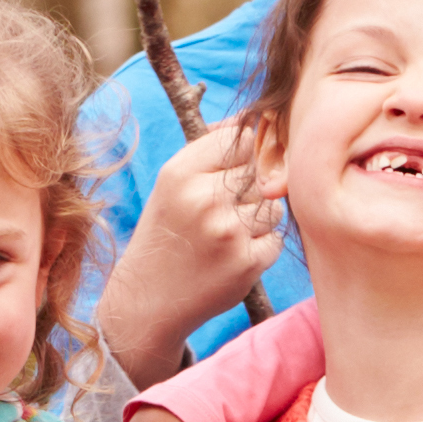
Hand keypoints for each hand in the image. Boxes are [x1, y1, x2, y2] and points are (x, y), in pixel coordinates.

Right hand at [92, 116, 283, 387]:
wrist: (146, 303)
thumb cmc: (166, 235)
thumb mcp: (172, 185)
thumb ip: (211, 151)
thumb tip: (257, 118)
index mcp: (180, 173)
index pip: (241, 140)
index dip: (240, 158)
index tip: (225, 178)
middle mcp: (204, 199)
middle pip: (259, 172)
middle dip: (247, 191)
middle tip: (217, 216)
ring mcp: (228, 233)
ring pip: (272, 206)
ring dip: (257, 220)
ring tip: (224, 237)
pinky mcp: (247, 263)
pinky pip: (275, 239)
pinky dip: (260, 248)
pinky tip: (230, 258)